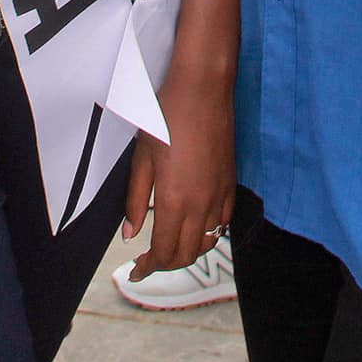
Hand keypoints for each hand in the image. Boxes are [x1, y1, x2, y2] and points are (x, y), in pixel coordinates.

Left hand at [121, 68, 234, 281]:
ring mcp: (219, 195)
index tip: (136, 271)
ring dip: (187, 251)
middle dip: (166, 265)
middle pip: (187, 255)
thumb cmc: (166, 117)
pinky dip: (208, 234)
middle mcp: (201, 205)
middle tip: (148, 261)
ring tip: (169, 246)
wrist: (203, 90)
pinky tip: (195, 227)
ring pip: (207, 242)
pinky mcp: (231, 183)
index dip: (148, 268)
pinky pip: (223, 222)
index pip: (164, 252)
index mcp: (174, 201)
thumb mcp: (142, 158)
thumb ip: (136, 200)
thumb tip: (130, 234)